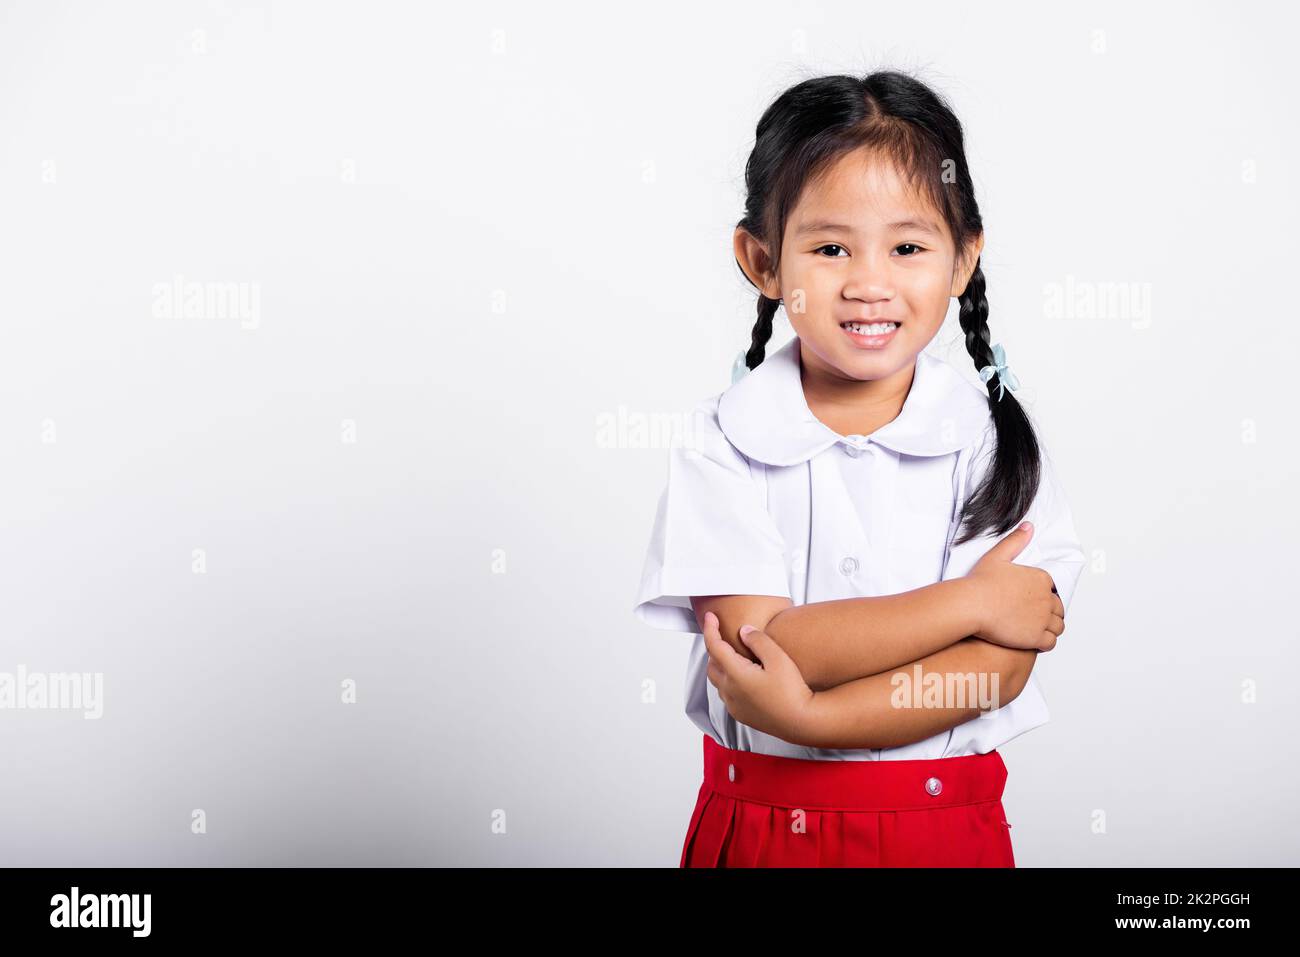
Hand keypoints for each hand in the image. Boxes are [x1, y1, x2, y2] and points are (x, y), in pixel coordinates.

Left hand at [702, 611, 819, 745]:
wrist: (802, 721)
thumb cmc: (792, 692)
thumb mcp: (778, 658)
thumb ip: (758, 641)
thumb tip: (744, 631)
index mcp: (736, 674)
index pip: (714, 646)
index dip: (710, 629)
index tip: (710, 617)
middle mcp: (730, 691)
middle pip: (712, 664)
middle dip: (715, 648)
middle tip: (725, 636)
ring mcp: (734, 705)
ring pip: (718, 681)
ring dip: (721, 666)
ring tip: (736, 656)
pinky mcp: (741, 714)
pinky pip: (726, 695)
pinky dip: (728, 682)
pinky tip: (744, 678)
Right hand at [966, 521, 1065, 651]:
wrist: (971, 605)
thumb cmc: (980, 583)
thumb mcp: (997, 556)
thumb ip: (1016, 540)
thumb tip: (1029, 526)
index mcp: (1041, 579)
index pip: (1052, 591)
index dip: (1041, 597)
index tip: (1028, 603)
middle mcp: (1047, 598)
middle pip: (1057, 609)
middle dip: (1048, 614)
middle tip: (1031, 618)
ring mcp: (1043, 619)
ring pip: (1057, 627)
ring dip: (1049, 629)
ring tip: (1032, 630)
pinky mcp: (1037, 637)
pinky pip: (1050, 642)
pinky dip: (1044, 643)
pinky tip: (1032, 641)